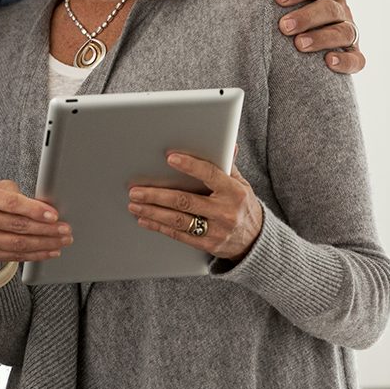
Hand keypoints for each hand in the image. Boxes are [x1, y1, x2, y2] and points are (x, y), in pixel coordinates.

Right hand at [0, 180, 70, 262]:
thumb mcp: (4, 188)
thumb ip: (22, 197)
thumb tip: (50, 210)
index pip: (11, 204)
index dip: (34, 210)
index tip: (54, 215)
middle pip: (16, 226)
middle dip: (45, 229)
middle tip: (65, 229)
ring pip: (17, 244)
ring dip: (44, 244)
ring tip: (62, 241)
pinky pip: (14, 256)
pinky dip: (35, 255)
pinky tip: (50, 251)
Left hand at [129, 153, 263, 262]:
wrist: (255, 240)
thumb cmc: (243, 206)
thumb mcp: (241, 184)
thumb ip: (228, 166)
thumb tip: (225, 143)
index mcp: (233, 192)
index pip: (210, 175)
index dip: (190, 166)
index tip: (170, 158)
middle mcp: (225, 211)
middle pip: (185, 201)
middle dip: (157, 195)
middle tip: (136, 190)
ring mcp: (215, 230)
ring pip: (178, 220)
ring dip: (152, 211)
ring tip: (134, 203)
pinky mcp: (207, 244)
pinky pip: (178, 235)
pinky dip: (159, 226)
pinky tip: (144, 219)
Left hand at [269, 0, 363, 73]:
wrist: (306, 38)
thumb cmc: (298, 6)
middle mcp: (341, 9)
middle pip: (329, 9)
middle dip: (306, 16)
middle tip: (283, 26)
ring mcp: (349, 32)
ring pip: (343, 33)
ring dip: (322, 38)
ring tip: (299, 44)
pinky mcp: (354, 55)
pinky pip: (356, 60)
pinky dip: (345, 61)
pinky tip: (329, 62)